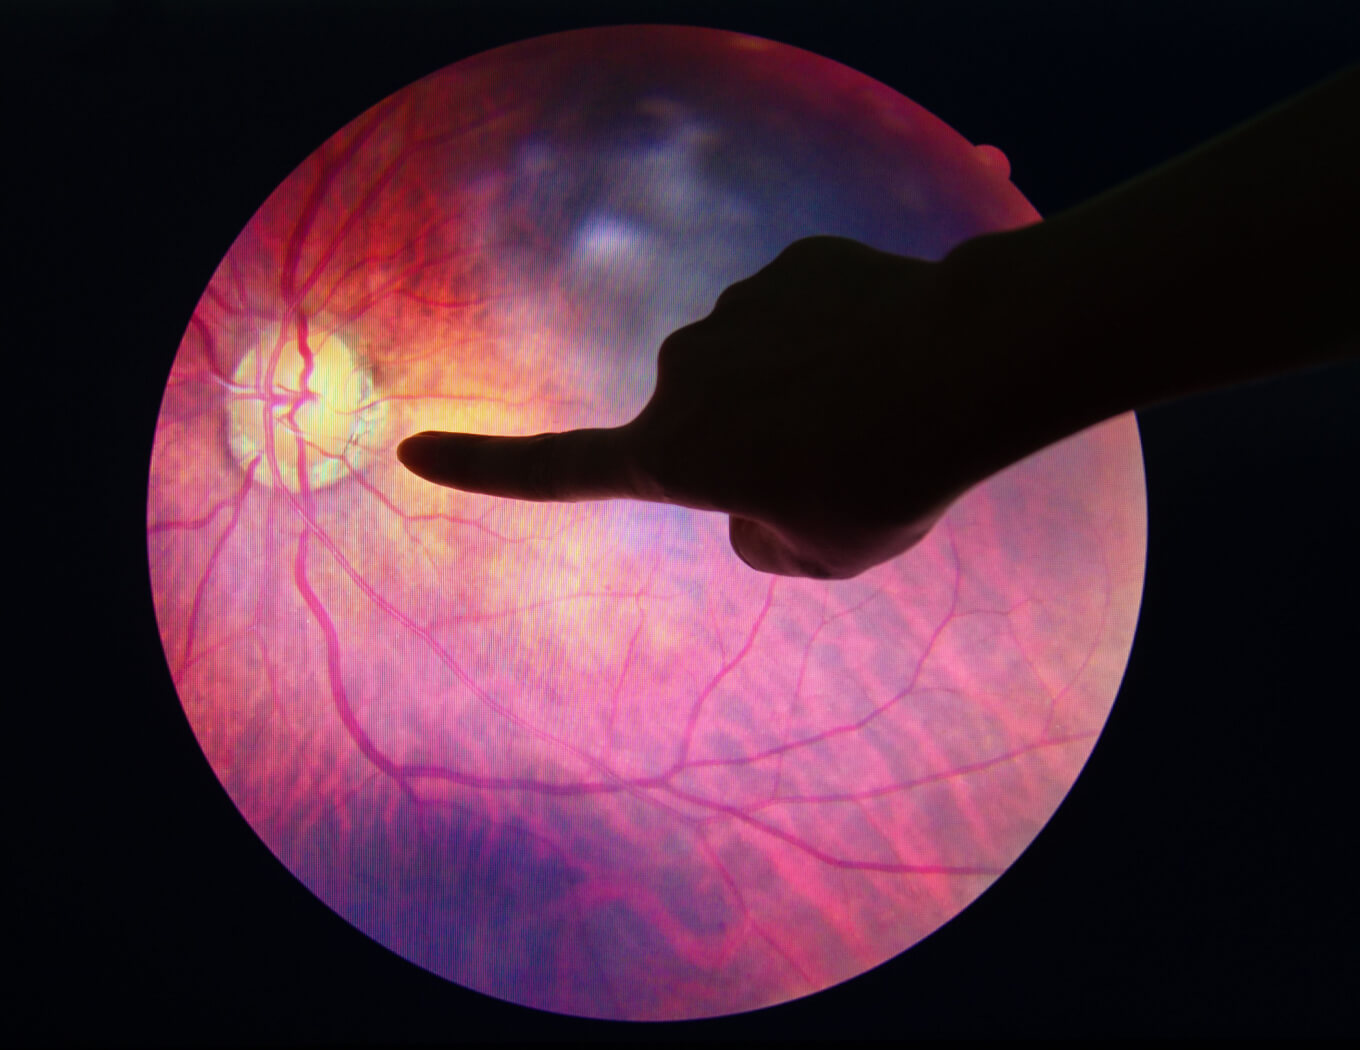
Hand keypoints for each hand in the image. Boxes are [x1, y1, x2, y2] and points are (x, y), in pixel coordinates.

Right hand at [396, 236, 971, 578]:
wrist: (968, 365)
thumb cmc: (889, 477)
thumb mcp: (825, 554)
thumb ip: (764, 541)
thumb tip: (750, 501)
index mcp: (673, 454)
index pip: (555, 470)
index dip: (482, 469)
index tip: (414, 453)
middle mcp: (682, 376)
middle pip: (705, 425)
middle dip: (757, 444)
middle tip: (843, 460)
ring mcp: (733, 313)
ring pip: (757, 366)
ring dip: (800, 387)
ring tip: (875, 405)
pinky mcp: (788, 268)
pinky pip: (801, 315)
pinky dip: (833, 337)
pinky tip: (886, 349)